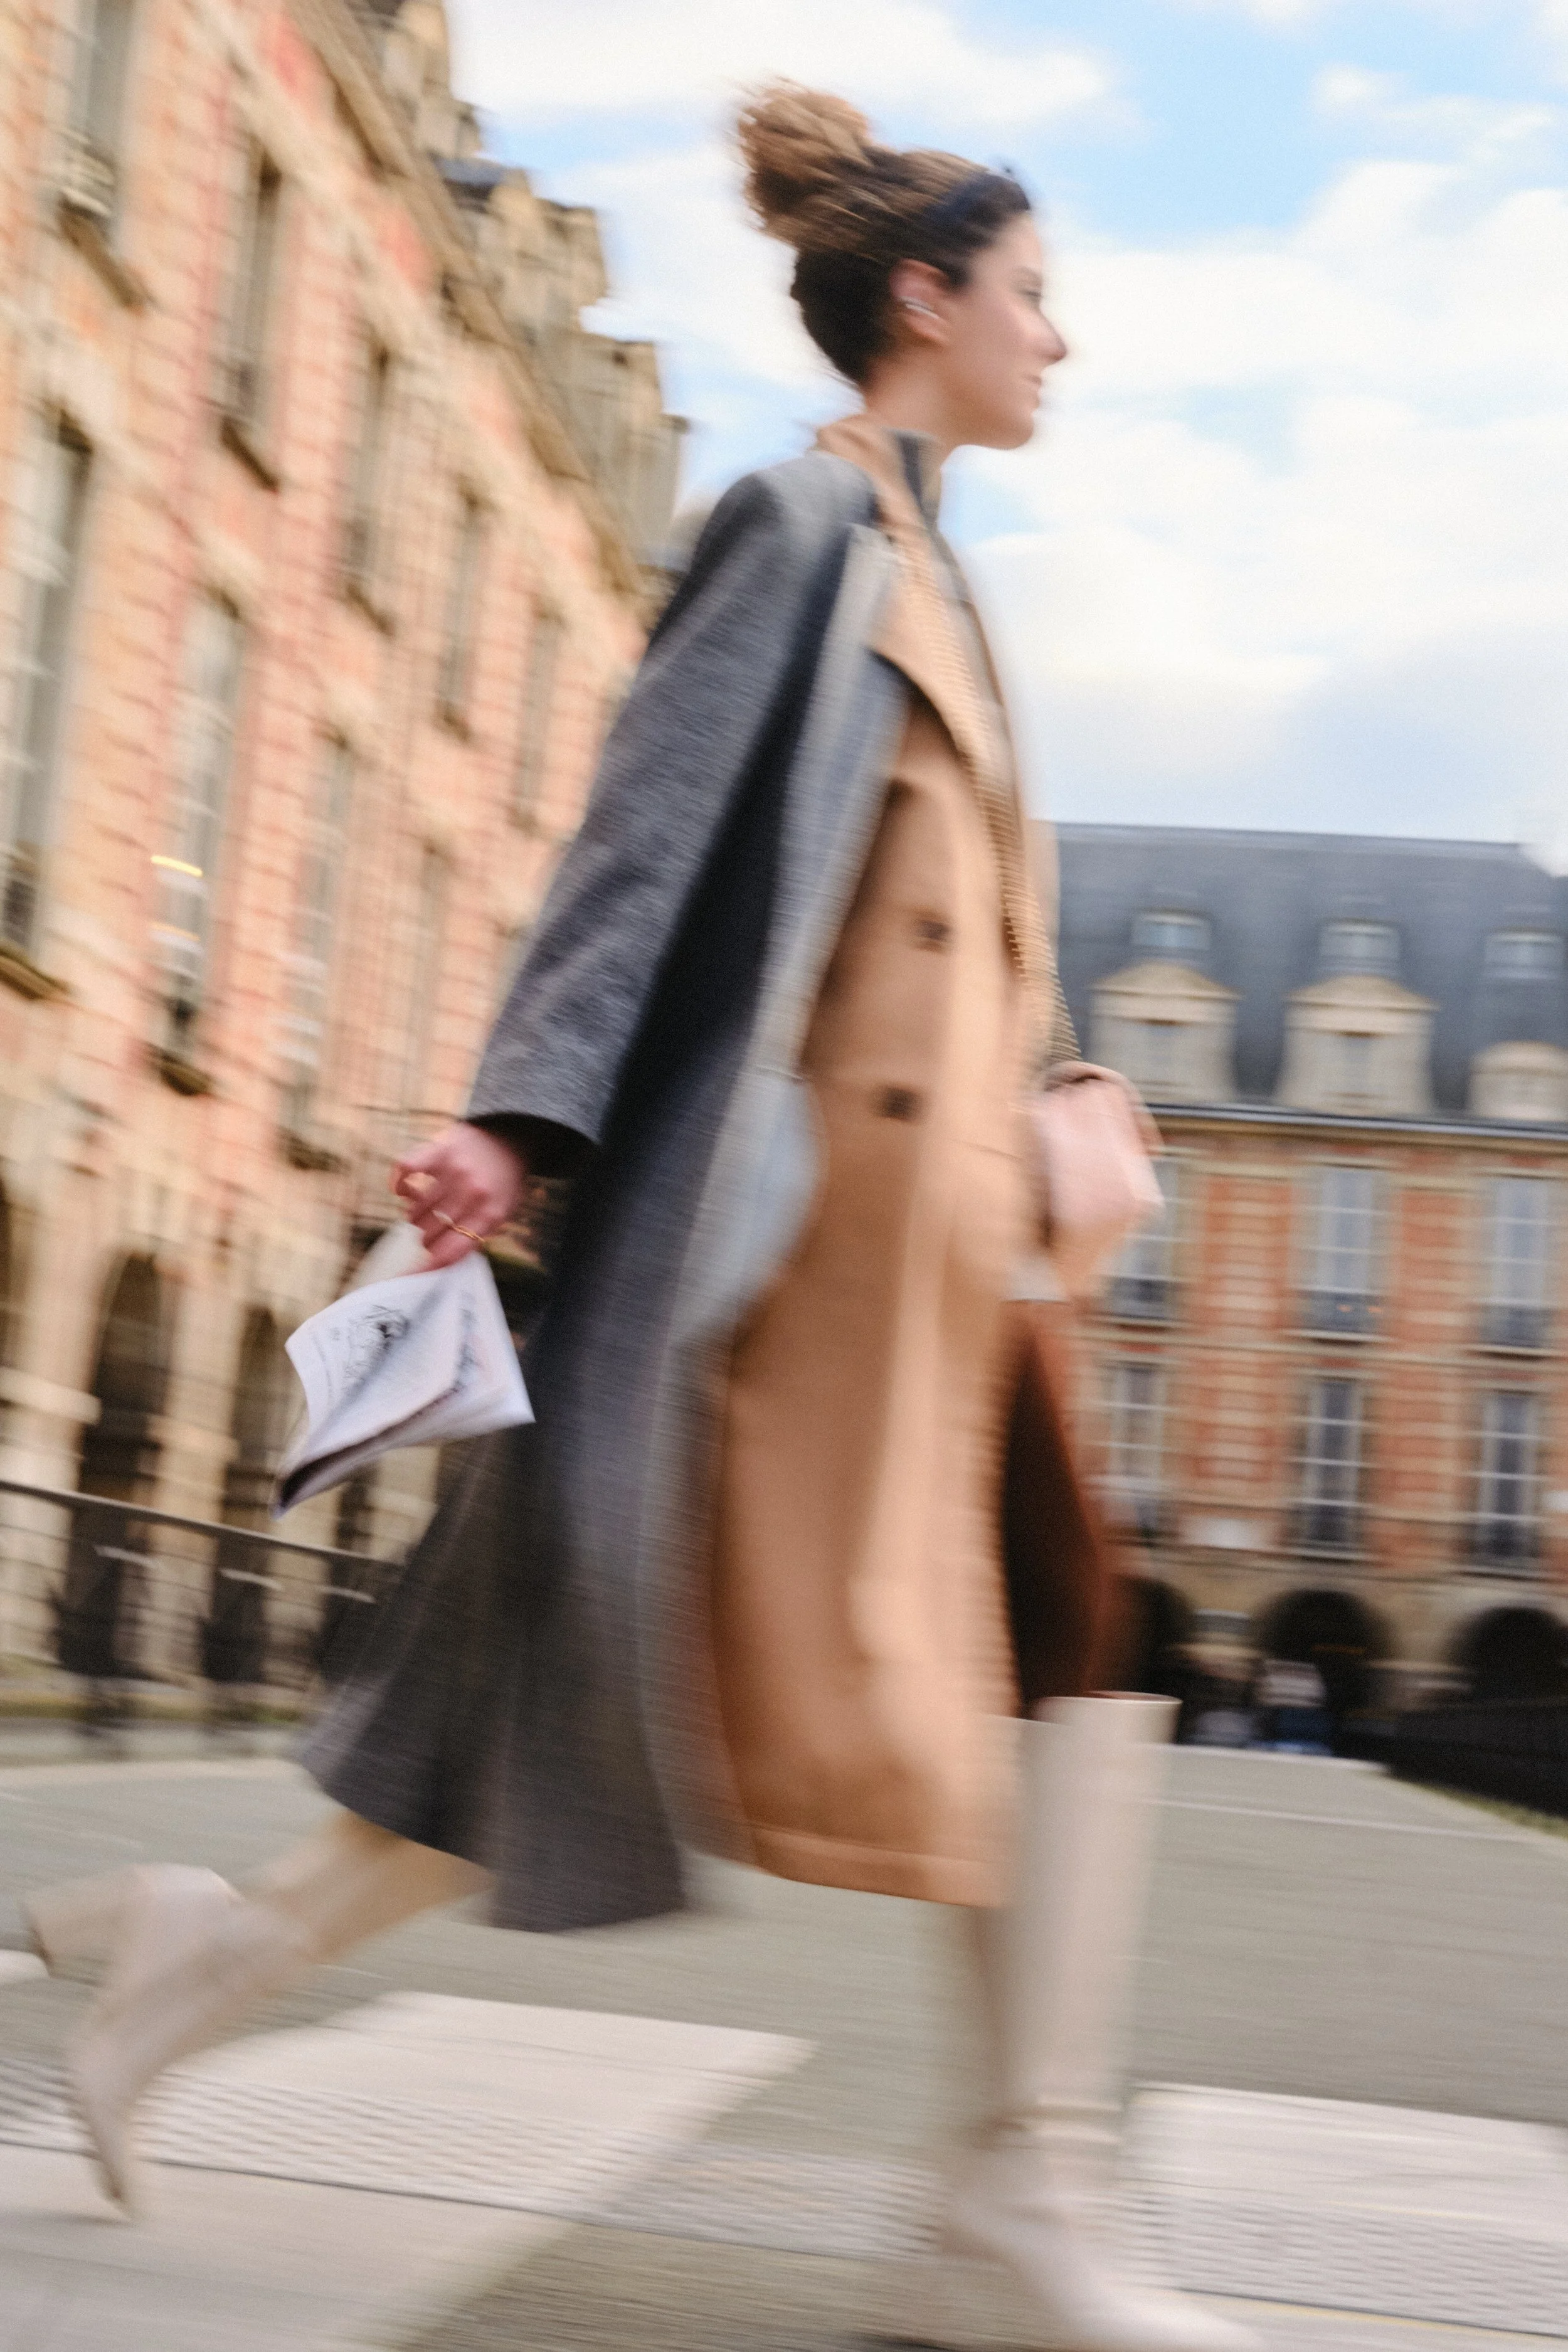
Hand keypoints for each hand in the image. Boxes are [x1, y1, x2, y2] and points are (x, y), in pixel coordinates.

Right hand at [393, 1124, 527, 1267]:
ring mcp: (454, 1171)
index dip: (426, 1269)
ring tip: (427, 1207)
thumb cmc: (503, 1181)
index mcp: (490, 1216)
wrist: (510, 1135)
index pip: (450, 1253)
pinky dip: (399, 1184)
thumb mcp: (501, 1214)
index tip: (408, 1278)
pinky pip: (404, 1169)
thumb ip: (475, 1237)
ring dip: (415, 1215)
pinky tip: (405, 1189)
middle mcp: (472, 1195)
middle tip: (435, 1228)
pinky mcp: (439, 1149)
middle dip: (426, 1237)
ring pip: (414, 1211)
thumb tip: (438, 1261)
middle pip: (428, 1235)